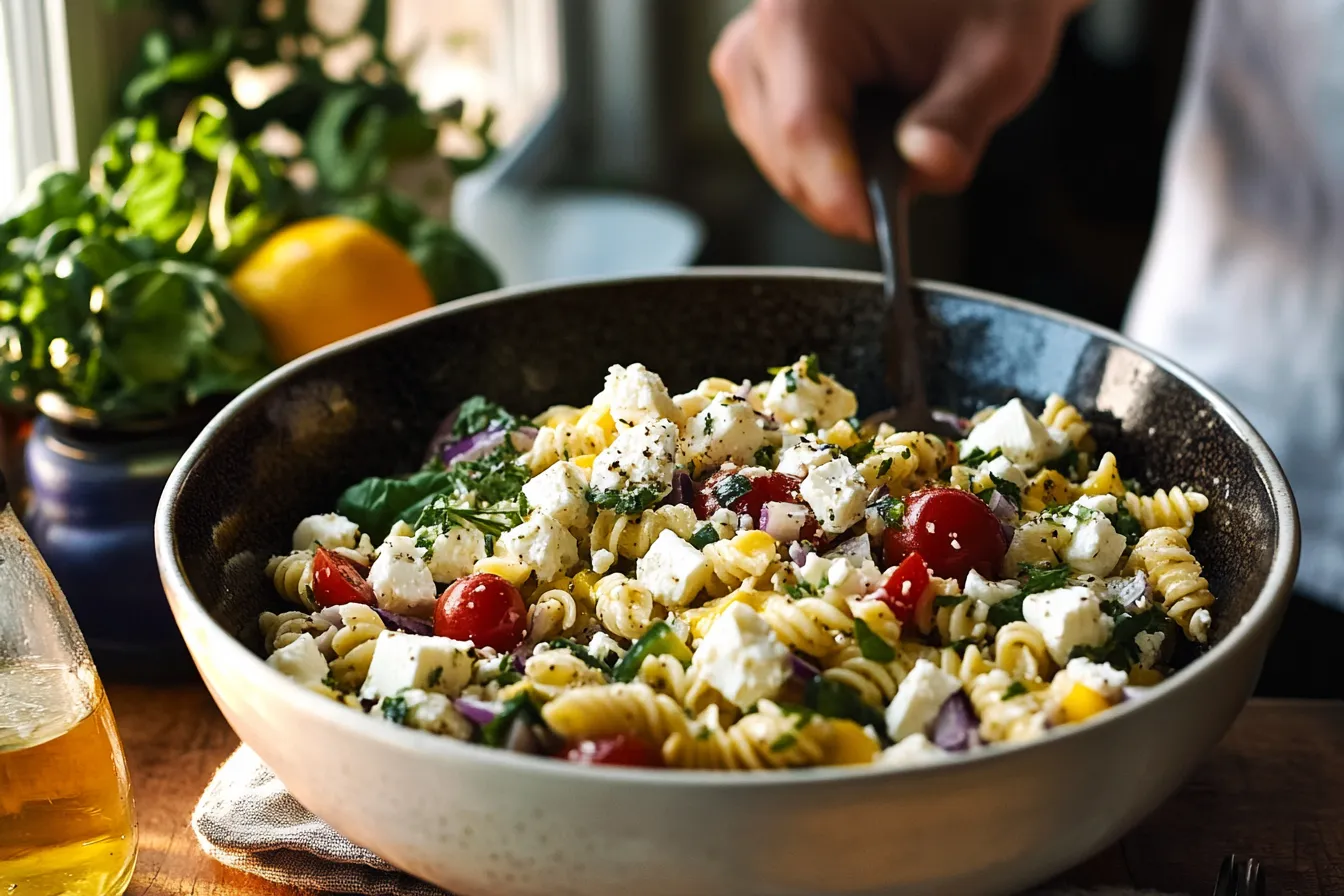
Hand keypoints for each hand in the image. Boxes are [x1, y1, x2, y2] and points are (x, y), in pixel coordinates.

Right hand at [710, 0, 1086, 238]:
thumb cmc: (980, 1)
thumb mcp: (999, 58)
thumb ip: (962, 119)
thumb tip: (928, 165)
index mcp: (806, 11)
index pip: (804, 127)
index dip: (837, 191)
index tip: (875, 229)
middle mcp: (761, 29)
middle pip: (784, 152)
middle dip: (846, 188)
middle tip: (914, 174)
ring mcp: (749, 56)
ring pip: (775, 159)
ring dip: (836, 176)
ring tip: (898, 136)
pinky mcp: (752, 76)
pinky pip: (773, 148)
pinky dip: (821, 161)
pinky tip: (868, 133)